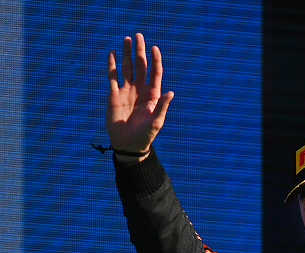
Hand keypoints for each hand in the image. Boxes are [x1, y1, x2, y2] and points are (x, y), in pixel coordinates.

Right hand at [106, 33, 173, 161]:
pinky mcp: (114, 95)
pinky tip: (112, 53)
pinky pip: (112, 77)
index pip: (154, 73)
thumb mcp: (156, 121)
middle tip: (139, 35)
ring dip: (127, 54)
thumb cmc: (145, 135)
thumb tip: (171, 92)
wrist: (128, 144)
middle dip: (140, 51)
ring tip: (127, 39)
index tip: (154, 48)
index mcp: (153, 95)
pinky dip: (112, 65)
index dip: (155, 60)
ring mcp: (127, 91)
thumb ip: (162, 106)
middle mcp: (140, 90)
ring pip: (126, 68)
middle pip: (140, 66)